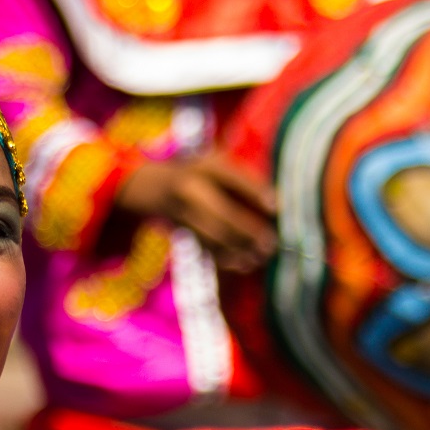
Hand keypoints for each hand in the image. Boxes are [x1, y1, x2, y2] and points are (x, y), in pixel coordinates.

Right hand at [116, 152, 276, 271]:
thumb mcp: (216, 164)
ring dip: (240, 249)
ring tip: (261, 257)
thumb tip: (276, 205)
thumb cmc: (198, 172)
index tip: (277, 208)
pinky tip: (243, 264)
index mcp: (205, 167)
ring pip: (215, 235)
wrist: (152, 185)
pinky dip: (225, 257)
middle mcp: (191, 188)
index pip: (234, 179)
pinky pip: (205, 246)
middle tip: (271, 244)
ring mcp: (183, 211)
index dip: (256, 192)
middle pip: (224, 214)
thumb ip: (242, 180)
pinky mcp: (182, 229)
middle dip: (250, 232)